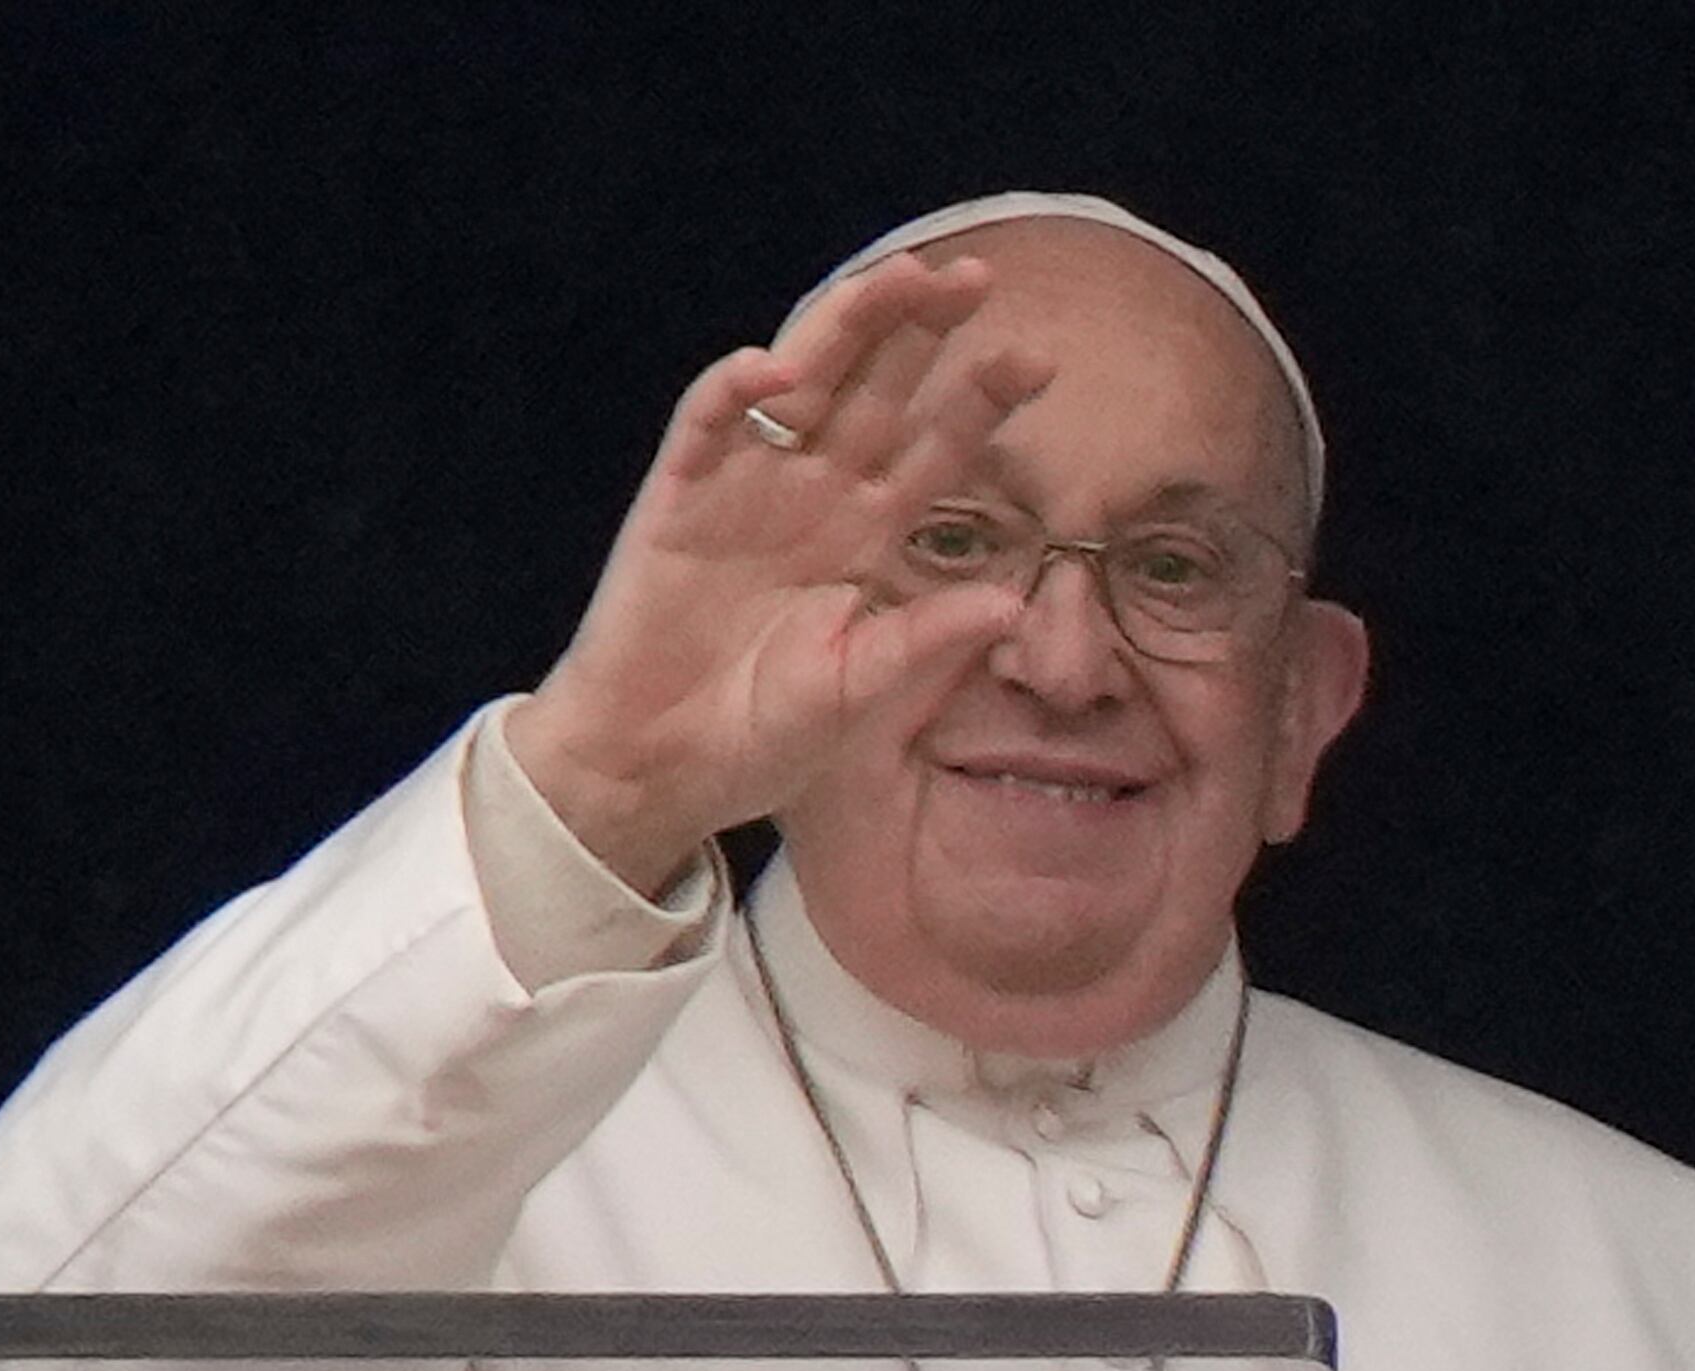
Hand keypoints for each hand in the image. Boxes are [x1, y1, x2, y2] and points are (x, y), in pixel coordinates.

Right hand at [509, 253, 1052, 893]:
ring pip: (801, 383)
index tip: (1039, 360)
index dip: (979, 401)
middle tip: (976, 277)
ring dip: (843, 328)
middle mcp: (811, 495)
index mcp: (864, 535)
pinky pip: (706, 428)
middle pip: (875, 391)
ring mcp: (744, 489)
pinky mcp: (677, 500)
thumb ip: (925, 641)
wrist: (655, 769)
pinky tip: (770, 367)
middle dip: (922, 331)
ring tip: (896, 281)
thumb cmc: (757, 737)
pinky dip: (731, 392)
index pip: (933, 448)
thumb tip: (1014, 603)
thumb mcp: (857, 692)